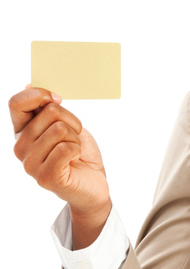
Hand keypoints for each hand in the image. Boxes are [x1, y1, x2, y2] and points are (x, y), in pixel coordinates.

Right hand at [9, 85, 110, 247]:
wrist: (94, 183)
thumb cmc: (79, 153)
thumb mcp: (65, 124)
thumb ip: (47, 109)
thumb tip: (28, 84)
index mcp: (22, 131)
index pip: (16, 103)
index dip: (39, 95)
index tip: (58, 99)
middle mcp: (20, 147)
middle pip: (49, 113)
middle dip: (72, 121)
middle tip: (74, 138)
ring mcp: (30, 164)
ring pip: (59, 129)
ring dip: (76, 138)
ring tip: (73, 151)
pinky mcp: (45, 177)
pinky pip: (65, 149)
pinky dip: (77, 150)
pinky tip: (74, 160)